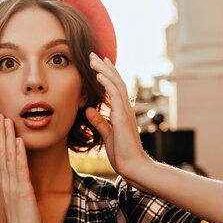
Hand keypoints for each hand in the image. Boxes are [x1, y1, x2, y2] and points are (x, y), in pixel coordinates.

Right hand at [0, 113, 43, 222]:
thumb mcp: (18, 202)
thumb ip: (17, 189)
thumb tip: (19, 179)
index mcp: (6, 184)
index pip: (1, 157)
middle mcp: (8, 182)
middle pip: (2, 153)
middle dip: (1, 133)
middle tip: (0, 115)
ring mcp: (14, 185)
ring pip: (9, 157)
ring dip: (8, 138)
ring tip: (7, 120)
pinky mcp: (23, 190)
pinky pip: (20, 168)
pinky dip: (19, 154)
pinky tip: (18, 141)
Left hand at [85, 52, 152, 177]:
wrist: (133, 166)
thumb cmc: (122, 154)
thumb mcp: (107, 135)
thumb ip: (99, 121)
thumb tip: (88, 110)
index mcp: (122, 112)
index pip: (115, 89)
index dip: (107, 75)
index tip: (99, 65)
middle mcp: (125, 109)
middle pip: (116, 81)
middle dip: (104, 67)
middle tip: (94, 55)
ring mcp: (125, 112)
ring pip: (116, 84)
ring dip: (104, 70)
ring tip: (93, 59)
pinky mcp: (122, 117)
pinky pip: (114, 95)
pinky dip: (106, 83)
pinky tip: (98, 74)